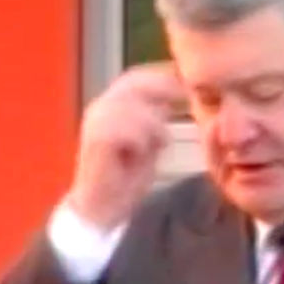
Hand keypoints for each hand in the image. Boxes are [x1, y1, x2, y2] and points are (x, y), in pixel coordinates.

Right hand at [66, 63, 184, 229]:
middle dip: (162, 87)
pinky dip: (141, 137)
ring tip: (159, 144)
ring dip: (152, 122)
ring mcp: (95, 122)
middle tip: (185, 97)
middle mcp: (100, 107)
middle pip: (132, 81)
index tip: (188, 82)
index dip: (163, 75)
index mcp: (112, 105)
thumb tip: (179, 95)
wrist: (102, 208)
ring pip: (131, 104)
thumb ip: (157, 118)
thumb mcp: (149, 141)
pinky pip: (125, 128)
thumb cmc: (126, 177)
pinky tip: (145, 152)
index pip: (136, 77)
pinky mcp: (96, 140)